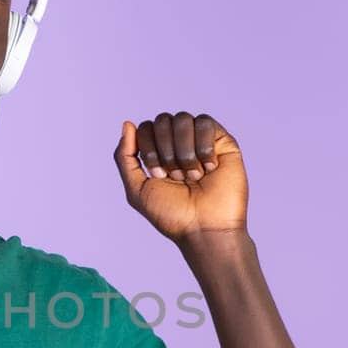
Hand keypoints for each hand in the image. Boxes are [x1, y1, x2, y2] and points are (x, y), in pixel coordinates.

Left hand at [113, 111, 248, 242]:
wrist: (204, 229)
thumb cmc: (172, 215)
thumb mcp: (137, 190)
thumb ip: (125, 157)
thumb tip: (128, 123)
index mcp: (159, 152)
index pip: (146, 128)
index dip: (149, 150)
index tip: (159, 176)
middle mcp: (179, 143)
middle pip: (162, 119)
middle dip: (166, 152)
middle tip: (177, 177)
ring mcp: (201, 140)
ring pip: (182, 118)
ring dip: (184, 151)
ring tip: (193, 175)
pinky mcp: (223, 141)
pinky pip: (205, 122)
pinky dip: (203, 147)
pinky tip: (210, 167)